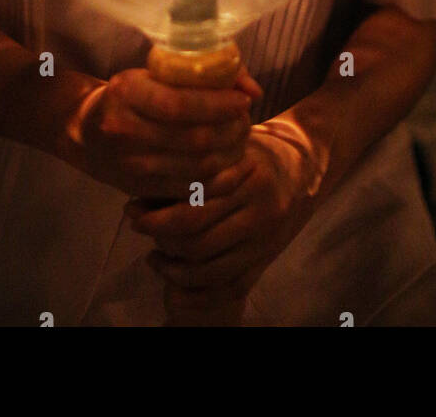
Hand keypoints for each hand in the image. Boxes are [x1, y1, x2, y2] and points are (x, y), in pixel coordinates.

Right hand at [66, 68, 254, 198]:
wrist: (85, 132)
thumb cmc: (127, 95)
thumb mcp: (153, 73)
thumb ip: (203, 75)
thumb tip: (253, 89)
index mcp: (126, 91)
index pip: (180, 103)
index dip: (219, 104)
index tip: (244, 100)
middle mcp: (126, 130)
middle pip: (195, 138)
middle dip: (232, 129)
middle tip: (246, 119)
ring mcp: (133, 165)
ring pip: (198, 166)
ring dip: (230, 153)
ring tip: (241, 138)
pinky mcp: (142, 189)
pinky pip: (192, 189)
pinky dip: (219, 177)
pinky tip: (229, 161)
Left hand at [125, 124, 320, 309]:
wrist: (303, 169)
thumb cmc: (254, 152)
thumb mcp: (228, 147)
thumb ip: (195, 165)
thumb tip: (142, 184)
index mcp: (248, 178)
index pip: (194, 206)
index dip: (157, 214)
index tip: (132, 210)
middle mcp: (259, 211)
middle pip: (198, 239)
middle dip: (160, 238)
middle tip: (137, 227)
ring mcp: (264, 240)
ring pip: (209, 268)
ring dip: (173, 268)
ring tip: (153, 255)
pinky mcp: (265, 260)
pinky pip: (226, 287)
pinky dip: (194, 288)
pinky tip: (173, 273)